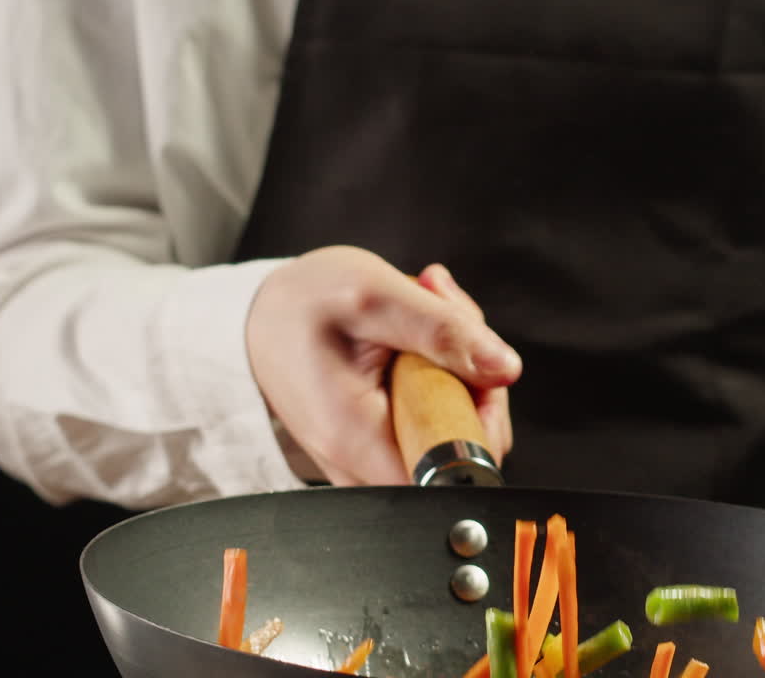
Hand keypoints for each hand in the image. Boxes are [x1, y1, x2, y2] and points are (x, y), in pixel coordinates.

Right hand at [245, 246, 520, 484]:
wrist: (259, 316)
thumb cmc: (302, 303)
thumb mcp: (373, 294)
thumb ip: (442, 331)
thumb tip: (505, 369)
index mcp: (358, 439)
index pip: (456, 470)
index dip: (482, 419)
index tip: (469, 367)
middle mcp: (363, 466)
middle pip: (464, 450)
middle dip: (473, 376)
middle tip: (444, 313)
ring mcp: (372, 460)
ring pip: (453, 433)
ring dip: (458, 369)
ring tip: (424, 313)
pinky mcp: (382, 444)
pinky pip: (434, 423)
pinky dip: (440, 377)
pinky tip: (417, 336)